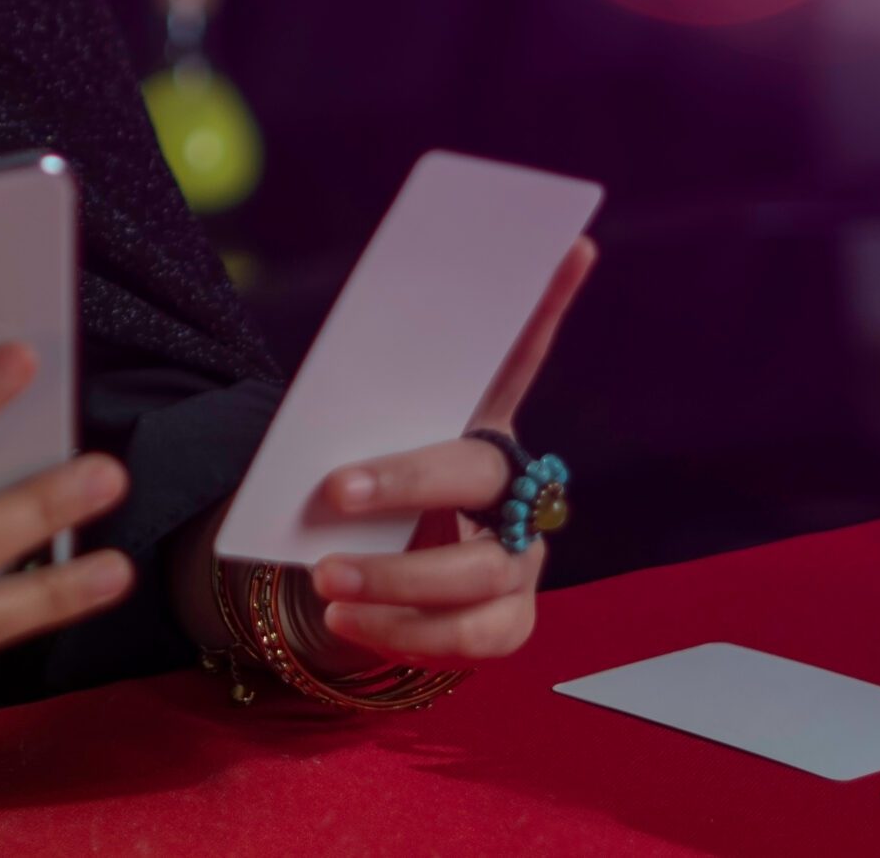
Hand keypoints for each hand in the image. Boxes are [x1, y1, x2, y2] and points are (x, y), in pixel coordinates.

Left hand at [301, 237, 596, 669]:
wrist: (364, 576)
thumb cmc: (363, 495)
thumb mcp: (353, 444)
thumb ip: (348, 424)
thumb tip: (310, 423)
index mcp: (480, 423)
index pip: (518, 353)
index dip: (546, 303)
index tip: (569, 241)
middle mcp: (517, 484)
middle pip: (475, 474)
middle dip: (404, 482)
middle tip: (332, 491)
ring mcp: (523, 556)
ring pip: (478, 572)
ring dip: (394, 577)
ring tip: (324, 579)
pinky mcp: (511, 618)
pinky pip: (472, 638)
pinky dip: (401, 632)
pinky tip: (346, 621)